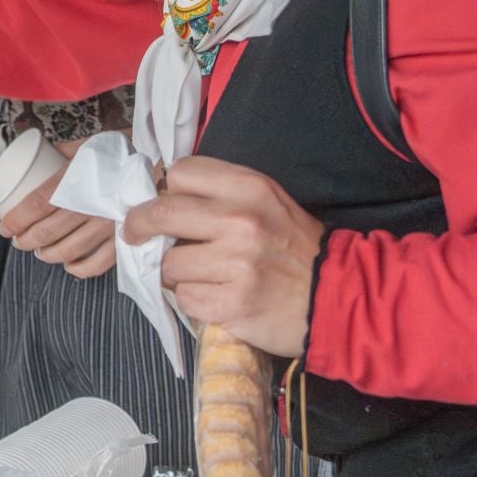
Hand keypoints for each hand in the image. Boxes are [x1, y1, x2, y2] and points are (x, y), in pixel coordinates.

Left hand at [0, 138, 115, 277]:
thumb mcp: (87, 144)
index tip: (5, 228)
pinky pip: (99, 263)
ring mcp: (108, 224)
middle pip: (48, 230)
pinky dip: (80, 269)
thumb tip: (42, 155)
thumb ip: (63, 151)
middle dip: (27, 240)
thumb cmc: (121, 152)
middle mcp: (91, 204)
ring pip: (70, 249)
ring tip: (40, 253)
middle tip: (19, 242)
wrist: (162, 162)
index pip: (37, 204)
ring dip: (49, 254)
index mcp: (77, 178)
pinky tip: (69, 266)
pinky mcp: (125, 239)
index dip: (17, 220)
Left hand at [122, 156, 323, 357]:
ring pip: (168, 263)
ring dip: (176, 272)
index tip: (162, 203)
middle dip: (140, 226)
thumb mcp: (266, 202)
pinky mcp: (233, 303)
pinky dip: (194, 299)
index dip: (166, 189)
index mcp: (249, 187)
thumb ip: (219, 193)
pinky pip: (185, 297)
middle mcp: (240, 220)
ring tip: (202, 275)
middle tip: (136, 235)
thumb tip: (159, 194)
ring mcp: (236, 263)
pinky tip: (216, 297)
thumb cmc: (294, 247)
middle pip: (160, 213)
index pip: (181, 173)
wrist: (340, 298)